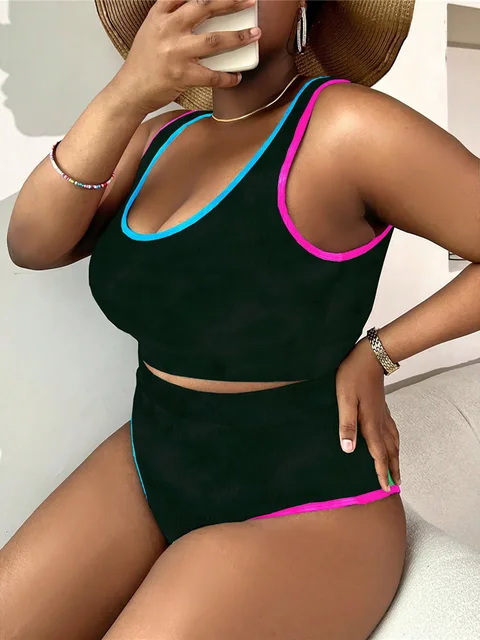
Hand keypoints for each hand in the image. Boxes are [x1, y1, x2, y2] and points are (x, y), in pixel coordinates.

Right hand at [113, 0, 261, 112]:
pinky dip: (228, 77)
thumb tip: (203, 8)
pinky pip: (212, 75)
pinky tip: (237, 76)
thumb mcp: (152, 29)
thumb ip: (172, 15)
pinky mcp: (182, 76)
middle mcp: (168, 28)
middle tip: (250, 0)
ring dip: (238, 37)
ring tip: (255, 34)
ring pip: (214, 40)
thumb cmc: (144, 61)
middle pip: (204, 7)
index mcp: (160, 14)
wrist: (131, 89)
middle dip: (230, 2)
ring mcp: (176, 52)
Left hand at [335, 338, 400, 492]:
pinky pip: (392, 430)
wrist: (370, 356)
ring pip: (394, 441)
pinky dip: (395, 442)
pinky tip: (392, 441)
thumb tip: (349, 450)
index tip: (386, 488)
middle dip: (392, 468)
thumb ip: (347, 424)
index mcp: (370, 423)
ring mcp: (383, 413)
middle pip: (390, 450)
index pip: (378, 453)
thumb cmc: (352, 376)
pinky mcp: (382, 406)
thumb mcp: (344, 400)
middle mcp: (380, 421)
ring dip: (396, 456)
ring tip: (396, 468)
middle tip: (396, 484)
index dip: (381, 472)